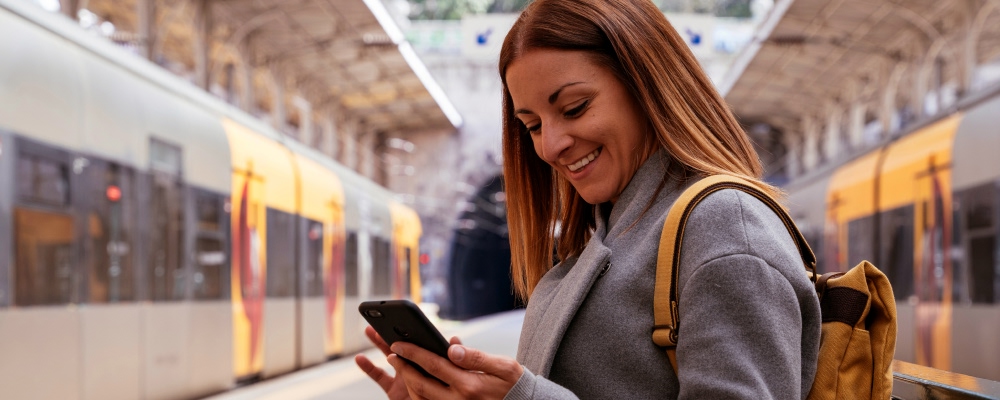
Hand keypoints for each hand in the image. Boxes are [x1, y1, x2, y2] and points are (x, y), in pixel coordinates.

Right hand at [355, 325, 462, 399]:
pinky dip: (368, 367)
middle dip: (392, 331)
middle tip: (382, 317)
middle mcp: (417, 366)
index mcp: (431, 360)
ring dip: (378, 343)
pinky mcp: (394, 390)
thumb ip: (456, 359)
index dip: (413, 327)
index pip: (422, 340)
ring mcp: (404, 377)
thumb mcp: (457, 376)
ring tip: (369, 330)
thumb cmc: (450, 393)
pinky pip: (379, 377)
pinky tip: (359, 358)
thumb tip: (454, 340)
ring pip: (389, 356)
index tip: (404, 314)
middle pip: (403, 344)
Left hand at [387, 339, 523, 399]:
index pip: (434, 366)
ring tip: (399, 365)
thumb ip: (476, 357)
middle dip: (403, 368)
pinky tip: (414, 380)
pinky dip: (418, 393)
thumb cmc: (513, 383)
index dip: (413, 354)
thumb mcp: (503, 366)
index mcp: (469, 385)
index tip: (398, 345)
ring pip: (422, 397)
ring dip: (407, 382)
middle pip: (421, 384)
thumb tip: (452, 346)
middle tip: (391, 354)